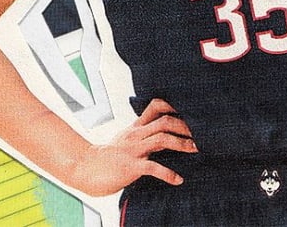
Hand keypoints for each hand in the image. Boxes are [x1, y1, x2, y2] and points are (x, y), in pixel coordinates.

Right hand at [68, 99, 195, 195]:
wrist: (85, 168)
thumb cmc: (107, 157)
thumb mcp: (125, 139)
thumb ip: (143, 134)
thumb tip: (163, 133)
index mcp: (136, 128)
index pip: (155, 107)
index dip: (174, 106)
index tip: (191, 110)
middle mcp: (136, 136)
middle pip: (164, 122)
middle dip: (185, 126)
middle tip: (201, 133)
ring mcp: (133, 150)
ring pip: (161, 139)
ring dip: (182, 144)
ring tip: (196, 149)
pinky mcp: (130, 167)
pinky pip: (152, 168)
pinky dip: (168, 174)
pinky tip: (178, 180)